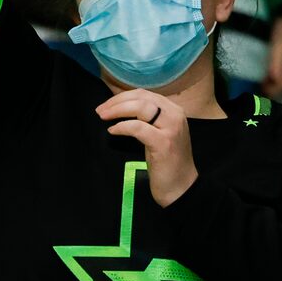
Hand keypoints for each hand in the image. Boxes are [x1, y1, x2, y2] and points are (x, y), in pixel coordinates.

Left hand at [98, 89, 198, 205]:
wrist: (181, 185)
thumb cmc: (166, 160)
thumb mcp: (158, 132)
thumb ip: (147, 118)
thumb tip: (121, 106)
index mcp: (173, 110)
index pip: (145, 94)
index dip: (122, 97)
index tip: (106, 105)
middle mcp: (175, 115)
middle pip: (142, 97)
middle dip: (117, 101)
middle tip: (100, 110)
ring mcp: (171, 129)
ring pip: (141, 108)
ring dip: (118, 110)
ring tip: (104, 117)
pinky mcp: (164, 143)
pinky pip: (138, 128)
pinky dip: (122, 127)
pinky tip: (113, 131)